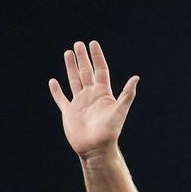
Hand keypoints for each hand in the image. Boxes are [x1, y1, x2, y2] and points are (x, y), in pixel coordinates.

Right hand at [49, 40, 138, 158]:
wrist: (96, 148)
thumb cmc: (110, 131)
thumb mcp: (120, 110)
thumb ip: (127, 94)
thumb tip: (136, 78)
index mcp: (103, 94)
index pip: (100, 70)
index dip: (97, 57)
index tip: (93, 43)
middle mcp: (91, 96)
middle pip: (86, 72)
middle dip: (82, 58)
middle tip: (78, 44)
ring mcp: (79, 103)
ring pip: (74, 80)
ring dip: (70, 67)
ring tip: (68, 53)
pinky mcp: (69, 112)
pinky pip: (61, 98)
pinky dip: (56, 90)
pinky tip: (53, 82)